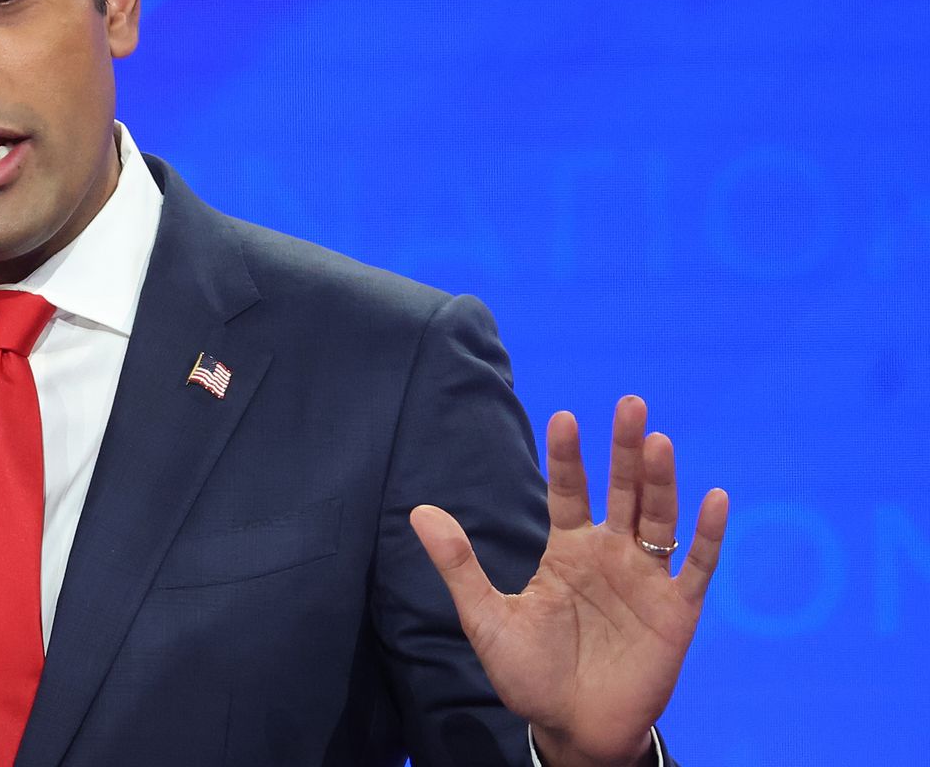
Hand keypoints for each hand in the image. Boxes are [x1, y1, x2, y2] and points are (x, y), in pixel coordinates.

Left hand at [409, 396, 727, 766]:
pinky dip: (709, 535)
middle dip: (625, 449)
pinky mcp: (677, 611)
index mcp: (567, 551)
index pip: (568, 492)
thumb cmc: (529, 674)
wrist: (572, 729)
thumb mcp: (486, 618)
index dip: (567, 458)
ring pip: (658, 519)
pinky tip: (714, 497)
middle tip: (629, 403)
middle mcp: (610, 555)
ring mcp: (646, 580)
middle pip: (621, 491)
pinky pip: (698, 567)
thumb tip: (418, 511)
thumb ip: (459, 565)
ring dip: (661, 482)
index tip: (564, 417)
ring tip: (659, 441)